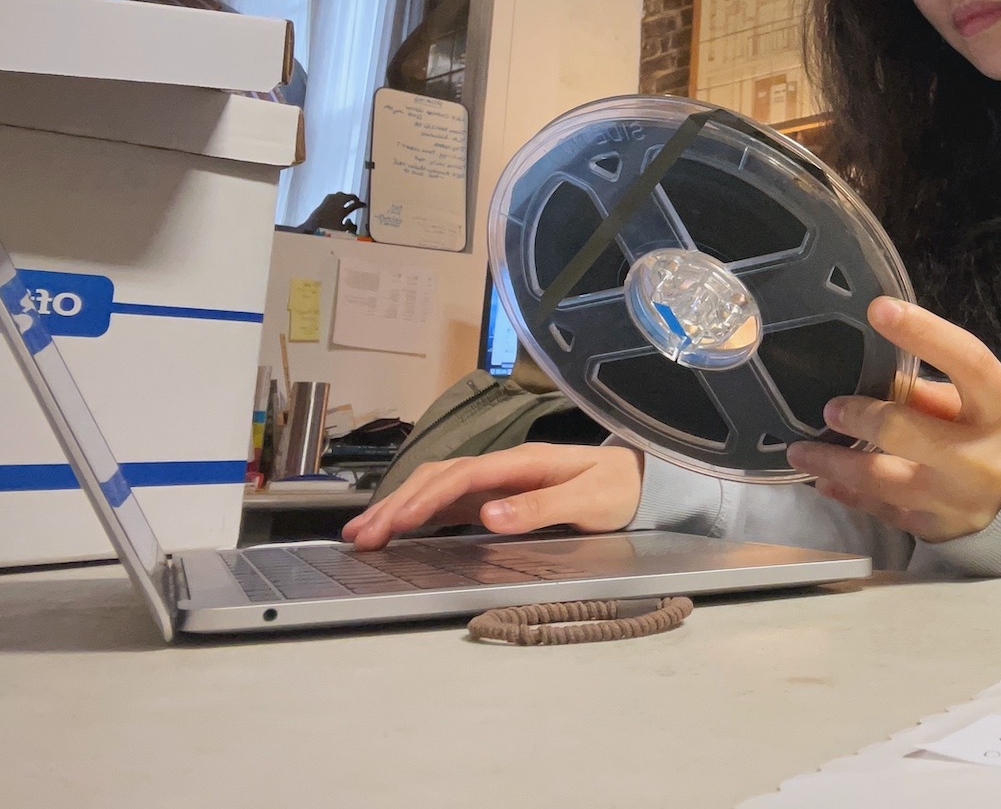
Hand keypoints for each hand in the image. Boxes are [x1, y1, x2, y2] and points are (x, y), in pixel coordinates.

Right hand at [341, 442, 642, 549]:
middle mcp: (504, 466)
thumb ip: (541, 508)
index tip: (395, 524)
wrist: (639, 478)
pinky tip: (398, 529)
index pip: (462, 477)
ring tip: (364, 533)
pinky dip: (419, 512)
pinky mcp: (499, 493)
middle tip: (361, 536)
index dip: (426, 499)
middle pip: (439, 478)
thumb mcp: (589, 502)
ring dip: (400, 506)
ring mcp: (499, 479)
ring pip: (438, 486)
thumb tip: (488, 514)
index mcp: (523, 462)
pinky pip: (450, 500)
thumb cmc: (617, 488)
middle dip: (397, 504)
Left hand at [787, 297, 1000, 542]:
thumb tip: (880, 378)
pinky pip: (884, 512)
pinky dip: (850, 496)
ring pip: (884, 482)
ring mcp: (958, 500)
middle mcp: (982, 457)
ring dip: (836, 465)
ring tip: (802, 450)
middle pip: (907, 432)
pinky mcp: (939, 530)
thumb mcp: (991, 402)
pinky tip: (824, 482)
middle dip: (862, 418)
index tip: (879, 308)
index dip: (923, 332)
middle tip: (830, 408)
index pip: (965, 361)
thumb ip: (938, 391)